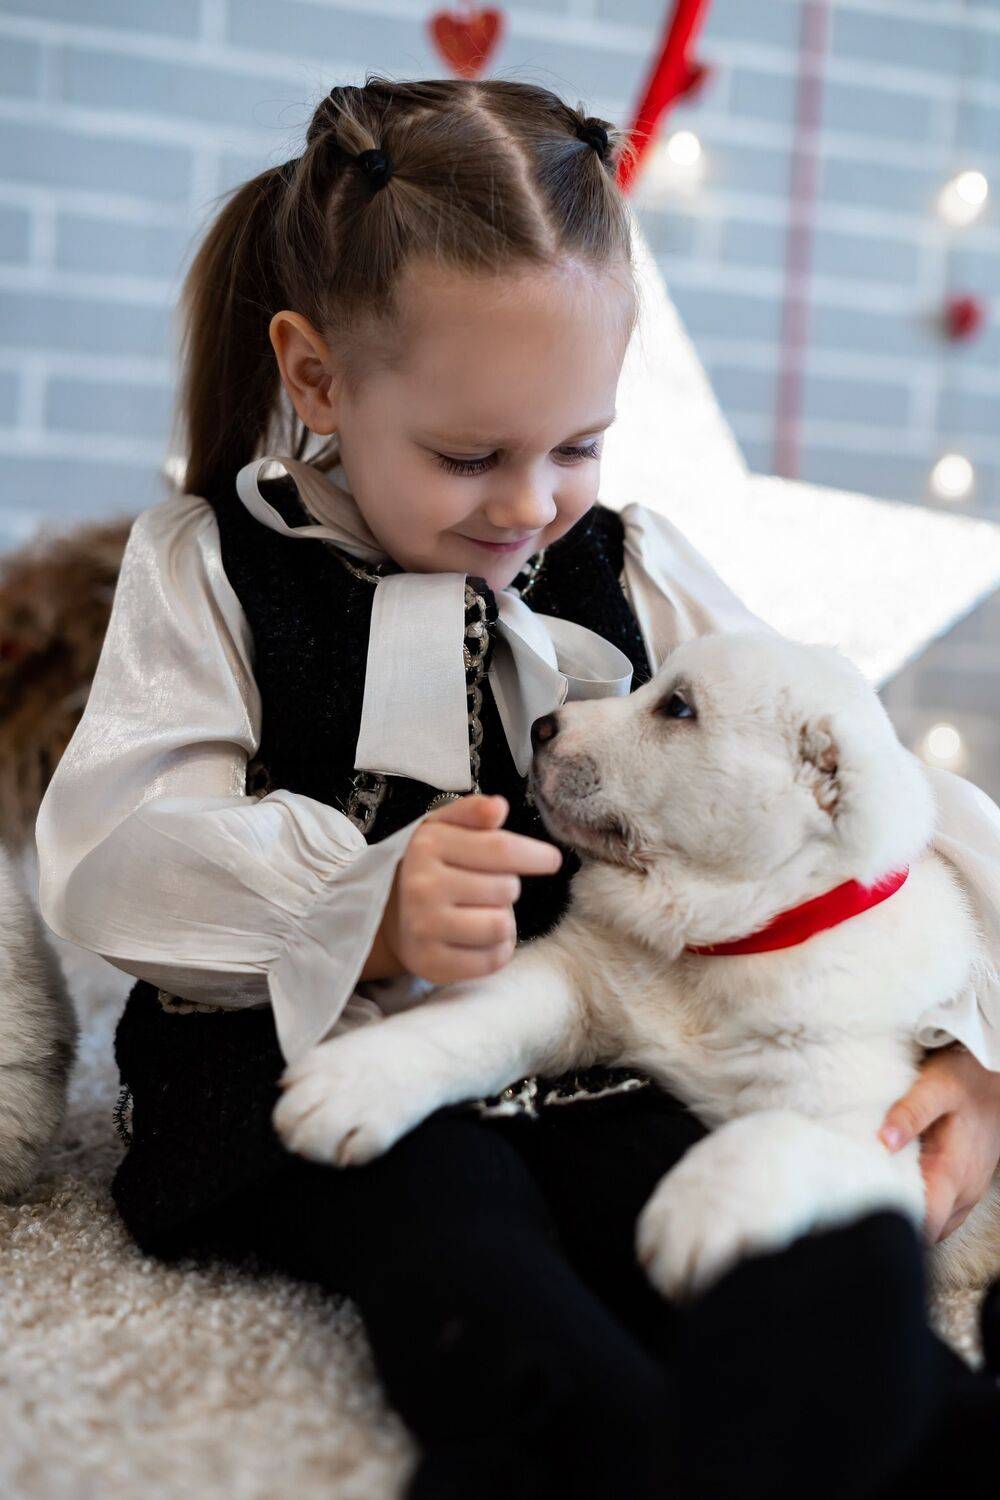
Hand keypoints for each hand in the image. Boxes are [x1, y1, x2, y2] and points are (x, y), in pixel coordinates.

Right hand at [381, 792, 561, 986]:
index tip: (552, 860)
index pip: (500, 849)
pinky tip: (476, 938)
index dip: (534, 855)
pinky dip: (496, 949)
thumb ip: (472, 812)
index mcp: (428, 845)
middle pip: (507, 888)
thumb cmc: (429, 866)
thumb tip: (499, 807)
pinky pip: (493, 959)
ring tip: (481, 913)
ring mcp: (426, 928)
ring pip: (502, 926)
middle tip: (484, 889)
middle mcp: (423, 886)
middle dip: (507, 888)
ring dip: (503, 920)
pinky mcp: (433, 964)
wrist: (389, 915)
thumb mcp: (442, 828)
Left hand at [879, 1045, 999, 1243]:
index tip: (864, 1206)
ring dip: (911, 1211)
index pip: (926, 1225)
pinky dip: (924, 1203)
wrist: (995, 1078)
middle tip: (862, 1195)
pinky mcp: (967, 1186)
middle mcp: (965, 1192)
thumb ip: (910, 1114)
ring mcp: (969, 1191)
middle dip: (897, 1219)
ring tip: (878, 1188)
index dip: (895, 1222)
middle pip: (928, 1229)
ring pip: (937, 1223)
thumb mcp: (935, 1087)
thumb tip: (885, 1142)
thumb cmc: (966, 1080)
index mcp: (953, 1174)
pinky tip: (901, 1182)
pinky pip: (944, 1210)